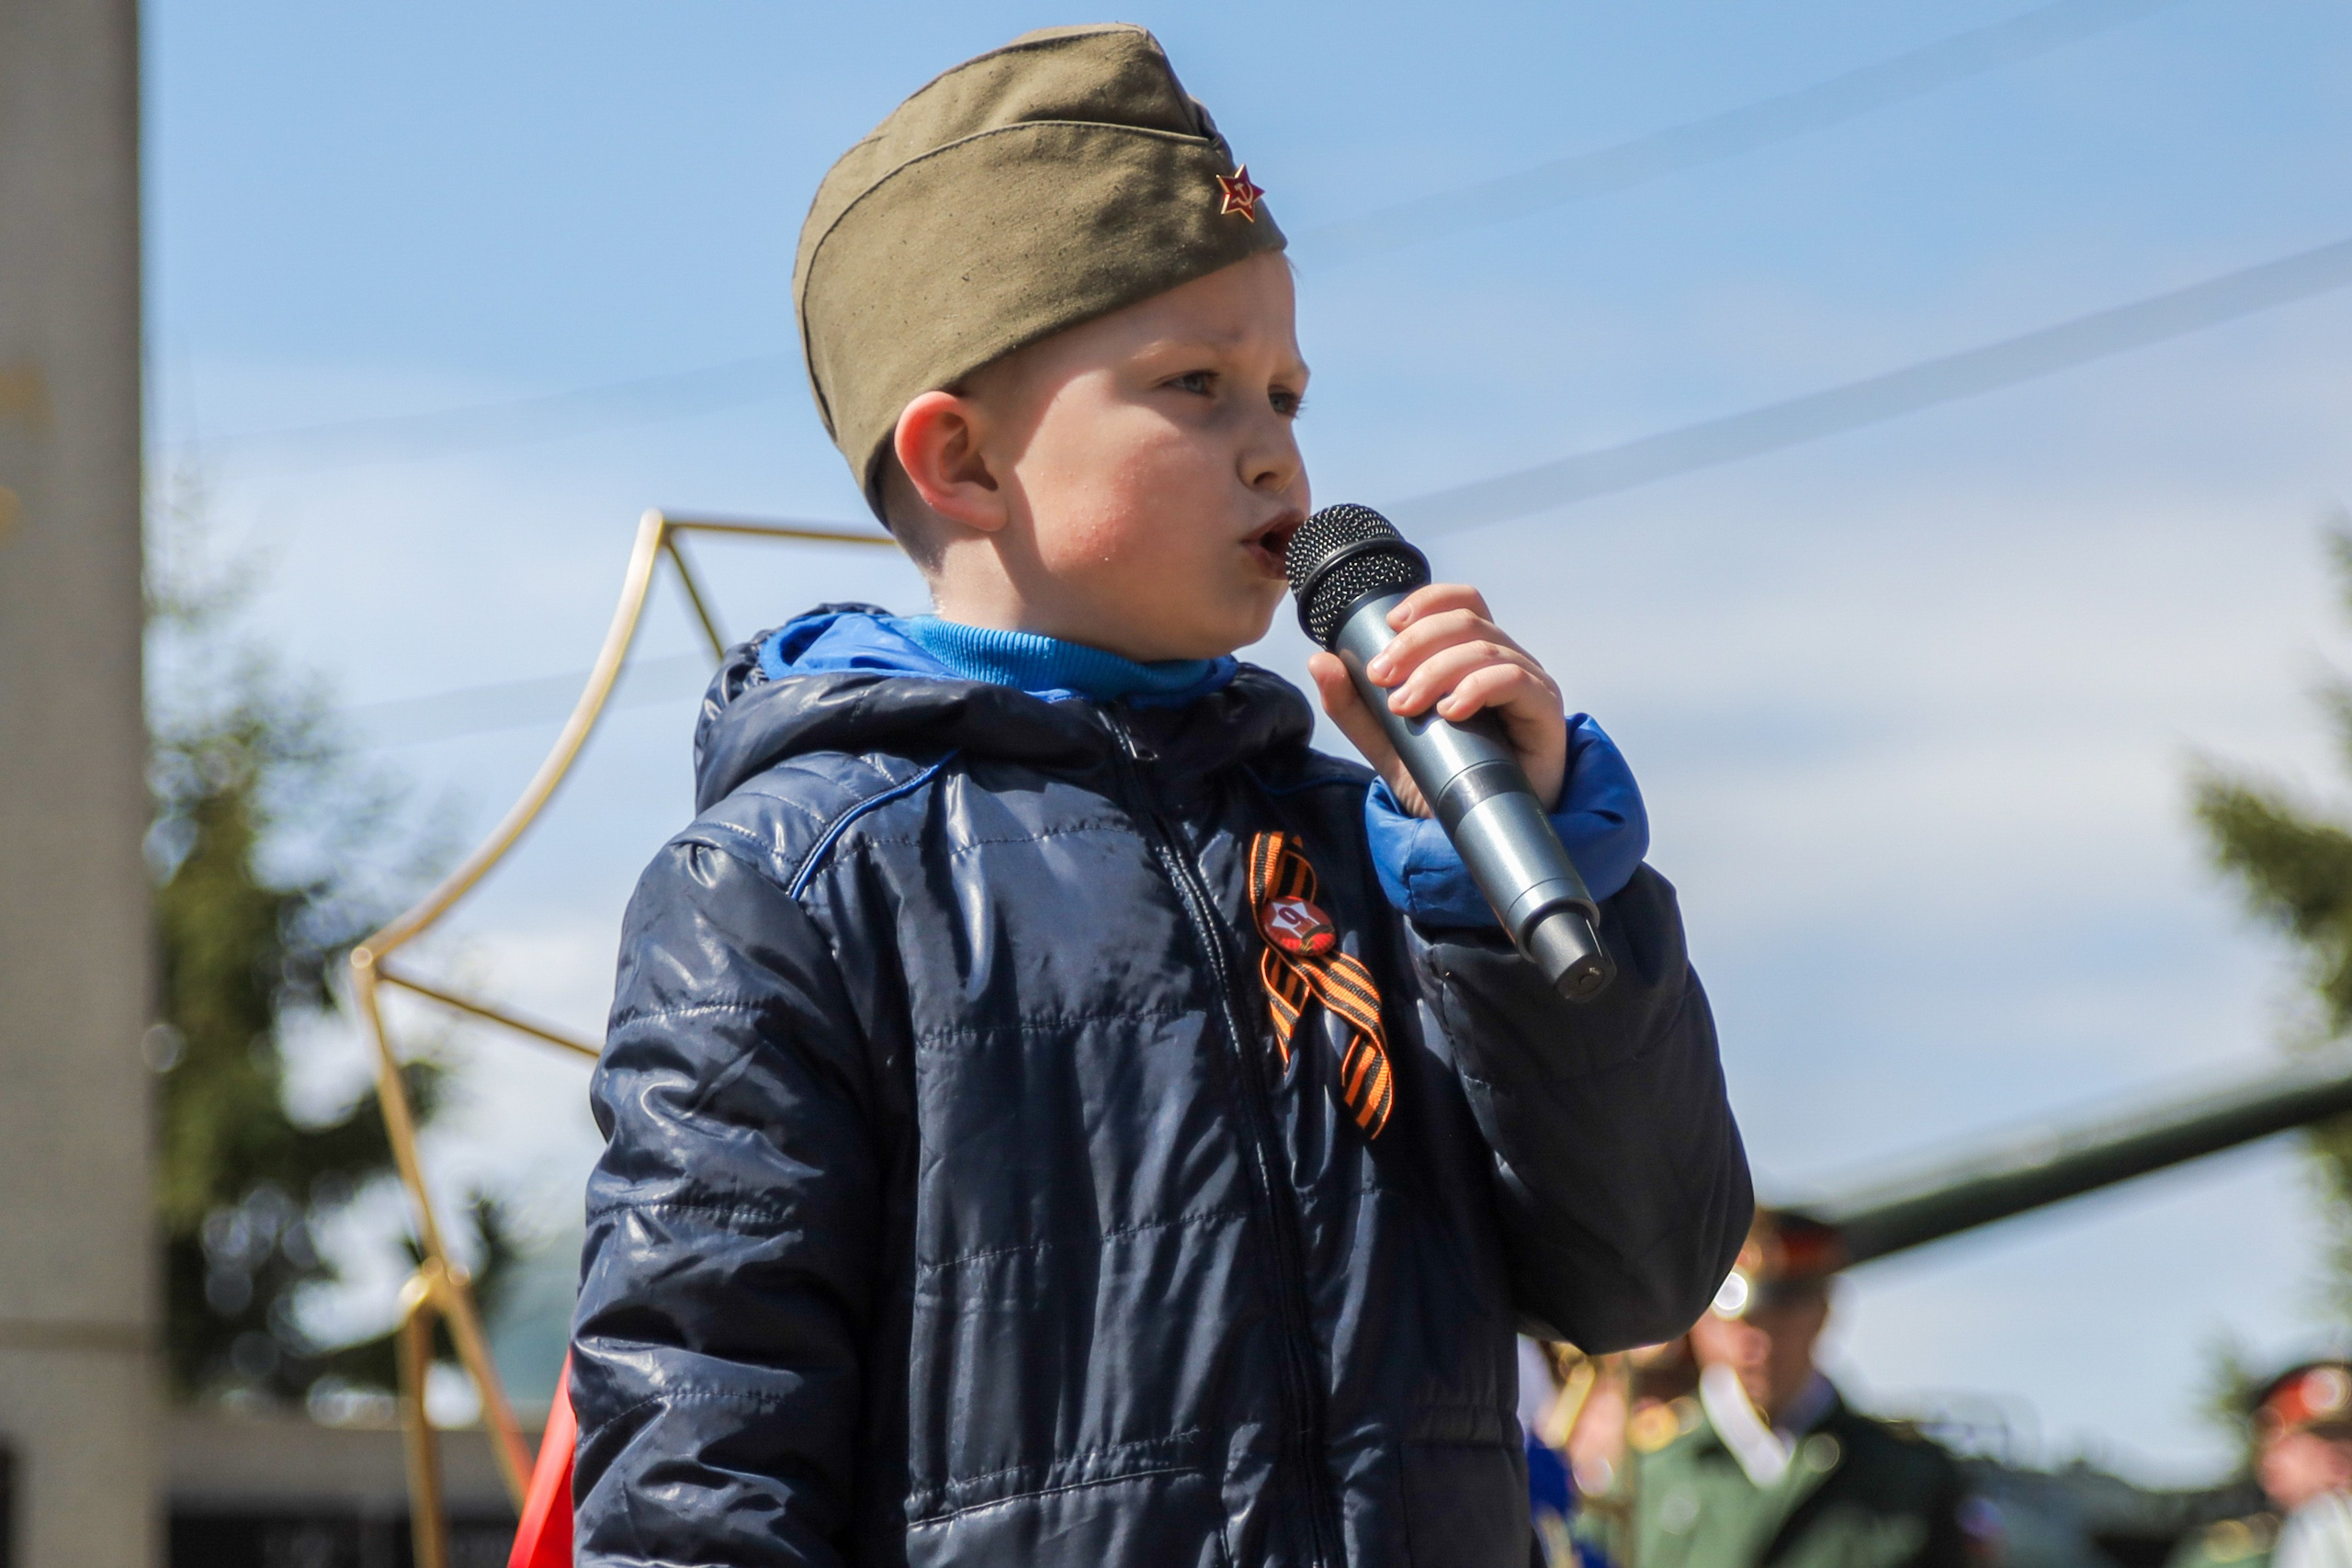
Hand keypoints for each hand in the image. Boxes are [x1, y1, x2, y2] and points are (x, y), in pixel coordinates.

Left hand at [1307, 583, 1567, 818]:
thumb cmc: (1444, 778)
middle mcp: (1504, 661)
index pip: (1460, 602)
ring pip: (1484, 648)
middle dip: (1416, 643)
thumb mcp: (1389, 741)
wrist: (1478, 832)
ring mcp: (1529, 683)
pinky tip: (1452, 710)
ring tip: (1406, 705)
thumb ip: (1355, 706)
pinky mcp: (1545, 711)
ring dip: (1436, 670)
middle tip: (1381, 677)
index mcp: (1472, 655)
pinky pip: (1515, 680)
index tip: (1389, 625)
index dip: (1427, 601)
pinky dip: (1478, 687)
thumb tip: (1319, 661)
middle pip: (1465, 621)